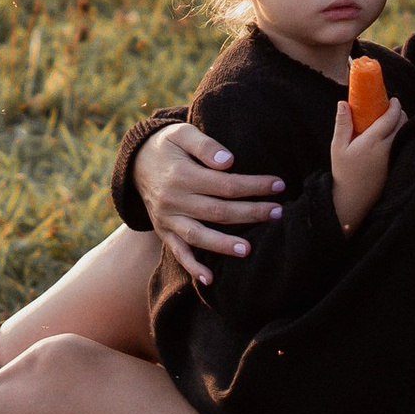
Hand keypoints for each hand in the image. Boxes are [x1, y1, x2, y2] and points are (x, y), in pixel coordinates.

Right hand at [135, 123, 283, 281]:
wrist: (135, 162)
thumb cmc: (168, 145)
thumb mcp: (182, 133)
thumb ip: (205, 145)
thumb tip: (229, 161)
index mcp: (182, 175)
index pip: (225, 184)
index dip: (254, 186)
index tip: (278, 185)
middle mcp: (173, 200)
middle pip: (218, 212)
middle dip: (251, 213)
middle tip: (278, 213)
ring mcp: (167, 219)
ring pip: (199, 236)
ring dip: (224, 245)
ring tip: (249, 249)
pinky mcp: (164, 231)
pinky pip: (178, 252)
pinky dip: (192, 267)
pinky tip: (210, 279)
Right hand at [330, 91, 405, 231]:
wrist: (352, 199)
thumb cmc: (343, 172)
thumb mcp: (337, 147)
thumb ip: (342, 124)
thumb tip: (343, 103)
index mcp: (373, 141)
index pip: (391, 117)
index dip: (395, 105)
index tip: (393, 99)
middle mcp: (387, 149)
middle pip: (403, 123)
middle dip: (400, 113)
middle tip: (391, 109)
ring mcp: (394, 159)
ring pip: (405, 135)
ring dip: (401, 125)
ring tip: (391, 122)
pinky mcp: (396, 167)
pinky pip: (403, 146)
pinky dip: (400, 138)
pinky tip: (391, 138)